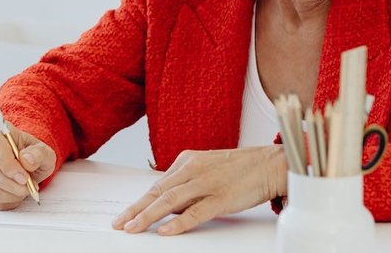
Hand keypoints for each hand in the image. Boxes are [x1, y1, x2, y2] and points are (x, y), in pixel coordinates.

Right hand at [0, 127, 55, 210]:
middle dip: (13, 186)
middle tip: (28, 187)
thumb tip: (27, 160)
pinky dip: (3, 202)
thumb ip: (39, 154)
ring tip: (22, 191)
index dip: (9, 167)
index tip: (24, 178)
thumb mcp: (43, 152)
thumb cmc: (31, 155)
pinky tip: (13, 195)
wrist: (23, 162)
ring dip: (9, 195)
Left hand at [112, 146, 287, 234]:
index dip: (139, 201)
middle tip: (119, 223)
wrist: (271, 164)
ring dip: (149, 216)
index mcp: (188, 160)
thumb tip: (167, 205)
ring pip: (170, 201)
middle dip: (136, 209)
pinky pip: (196, 212)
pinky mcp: (222, 197)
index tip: (124, 215)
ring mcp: (207, 183)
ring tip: (133, 228)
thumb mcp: (207, 168)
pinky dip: (179, 222)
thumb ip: (186, 183)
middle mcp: (194, 169)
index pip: (157, 184)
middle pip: (158, 192)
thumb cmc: (240, 168)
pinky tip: (165, 231)